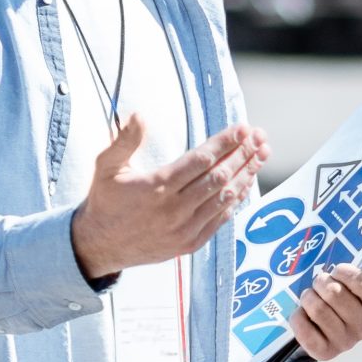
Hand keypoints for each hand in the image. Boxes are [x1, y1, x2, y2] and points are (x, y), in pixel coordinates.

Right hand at [72, 116, 269, 282]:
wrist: (99, 246)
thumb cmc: (105, 202)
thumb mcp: (106, 167)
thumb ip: (123, 141)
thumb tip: (139, 115)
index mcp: (158, 186)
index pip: (201, 159)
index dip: (225, 142)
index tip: (243, 128)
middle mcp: (175, 209)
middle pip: (219, 177)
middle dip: (243, 154)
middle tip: (261, 137)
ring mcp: (184, 229)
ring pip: (224, 198)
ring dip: (245, 175)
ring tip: (261, 155)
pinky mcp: (189, 243)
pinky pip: (219, 220)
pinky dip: (236, 200)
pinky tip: (246, 183)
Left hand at [290, 226, 361, 360]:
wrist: (330, 316)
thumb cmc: (351, 287)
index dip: (345, 273)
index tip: (337, 267)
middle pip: (335, 295)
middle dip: (321, 281)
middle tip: (319, 279)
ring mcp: (346, 342)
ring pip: (318, 310)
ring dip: (308, 297)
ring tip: (310, 294)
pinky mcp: (326, 353)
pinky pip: (306, 333)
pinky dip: (298, 318)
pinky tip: (301, 312)